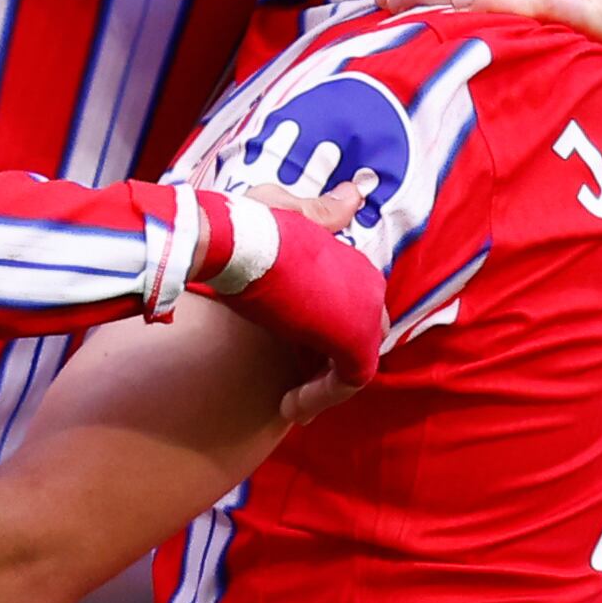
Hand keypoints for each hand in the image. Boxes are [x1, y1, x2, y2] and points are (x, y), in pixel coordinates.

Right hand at [236, 178, 374, 422]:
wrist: (231, 243)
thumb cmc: (245, 226)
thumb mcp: (287, 213)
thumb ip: (322, 214)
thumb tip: (355, 196)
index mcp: (353, 258)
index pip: (349, 308)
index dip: (321, 336)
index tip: (293, 357)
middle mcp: (369, 285)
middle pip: (355, 335)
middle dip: (325, 362)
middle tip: (291, 384)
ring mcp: (368, 312)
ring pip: (354, 360)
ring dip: (322, 384)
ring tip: (289, 402)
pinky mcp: (357, 342)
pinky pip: (349, 381)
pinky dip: (321, 398)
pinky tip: (289, 406)